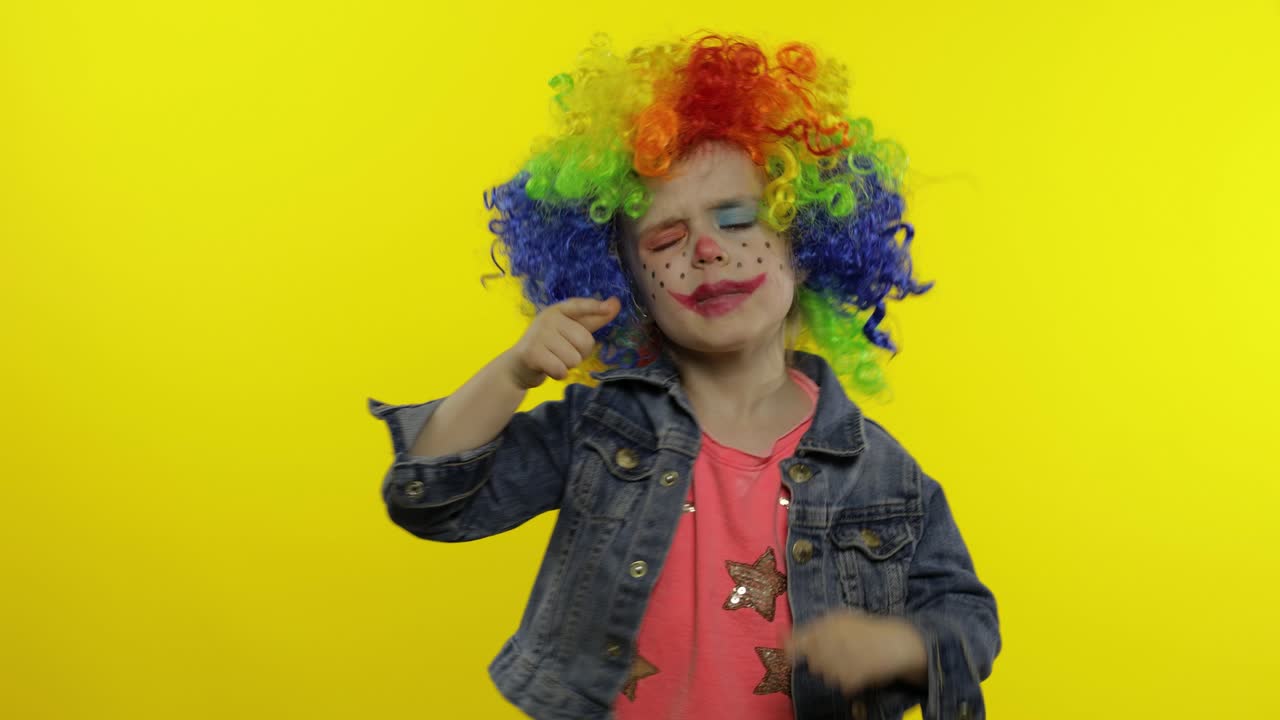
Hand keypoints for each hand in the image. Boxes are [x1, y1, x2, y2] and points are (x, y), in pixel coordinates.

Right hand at [504, 296, 620, 388]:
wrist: (518, 366)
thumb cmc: (550, 346)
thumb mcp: (570, 329)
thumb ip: (594, 318)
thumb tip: (616, 303)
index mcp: (559, 310)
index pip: (580, 306)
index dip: (596, 307)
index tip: (612, 305)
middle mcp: (548, 318)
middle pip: (585, 341)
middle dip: (580, 353)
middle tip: (563, 352)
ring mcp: (538, 334)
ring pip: (574, 358)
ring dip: (568, 365)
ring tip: (554, 359)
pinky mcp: (532, 353)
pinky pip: (561, 369)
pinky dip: (559, 374)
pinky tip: (548, 368)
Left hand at [785, 608, 927, 694]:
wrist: (894, 643)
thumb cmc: (867, 629)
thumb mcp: (840, 619)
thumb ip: (816, 627)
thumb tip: (786, 637)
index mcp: (825, 626)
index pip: (797, 641)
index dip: (789, 649)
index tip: (787, 655)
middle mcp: (827, 644)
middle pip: (812, 662)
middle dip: (820, 660)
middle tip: (839, 653)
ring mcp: (838, 663)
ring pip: (825, 675)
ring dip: (834, 670)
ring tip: (852, 659)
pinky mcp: (849, 679)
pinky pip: (841, 684)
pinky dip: (849, 680)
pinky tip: (860, 669)